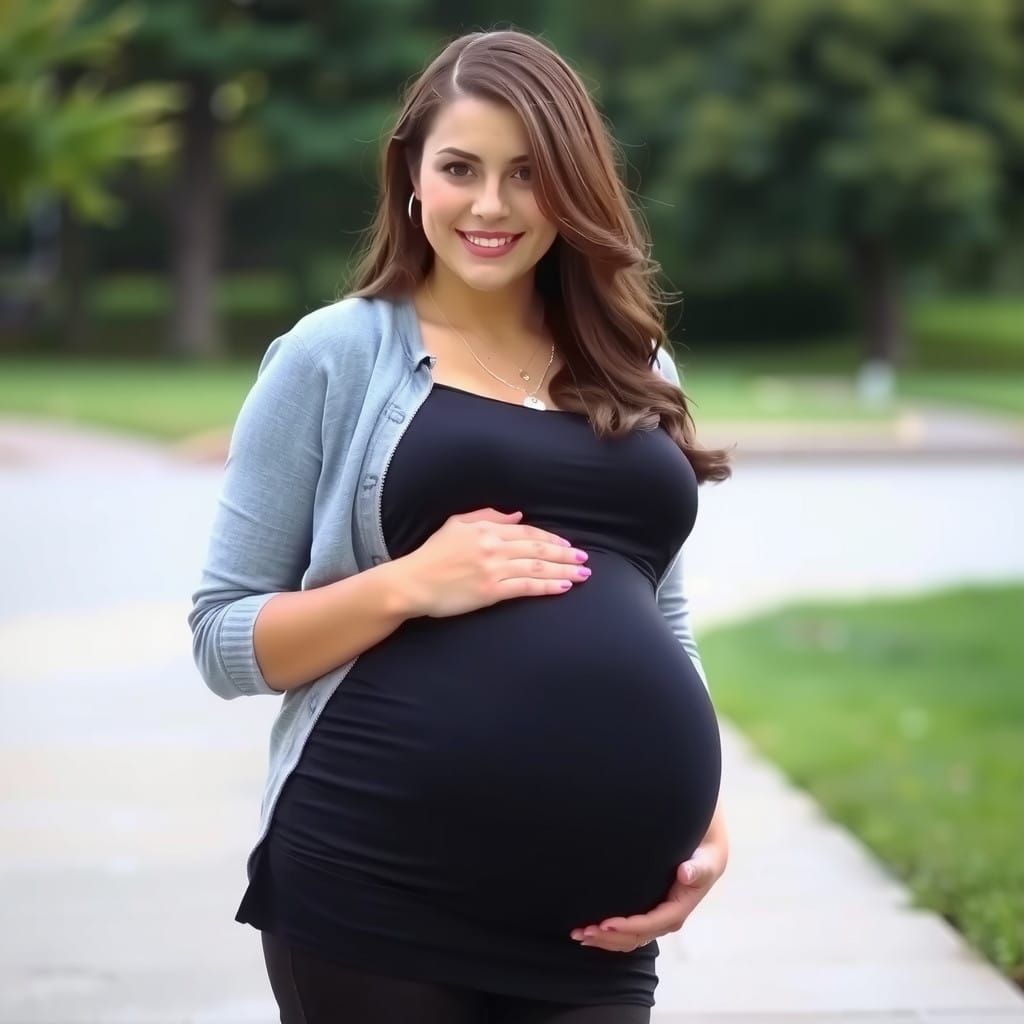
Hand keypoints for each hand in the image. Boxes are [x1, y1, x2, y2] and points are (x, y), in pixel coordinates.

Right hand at [397, 507, 590, 617]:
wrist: (412, 582)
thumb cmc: (431, 555)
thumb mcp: (456, 524)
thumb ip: (487, 517)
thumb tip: (517, 516)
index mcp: (486, 529)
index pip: (527, 532)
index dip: (550, 539)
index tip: (567, 546)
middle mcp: (493, 546)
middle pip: (538, 548)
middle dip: (565, 555)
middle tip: (584, 560)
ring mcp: (493, 569)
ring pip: (537, 567)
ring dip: (563, 571)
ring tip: (583, 574)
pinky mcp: (491, 591)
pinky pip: (526, 586)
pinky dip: (547, 586)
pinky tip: (563, 586)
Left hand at [568, 840, 727, 951]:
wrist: (706, 853)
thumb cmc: (704, 854)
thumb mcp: (707, 859)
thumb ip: (699, 868)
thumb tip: (685, 874)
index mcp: (678, 909)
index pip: (649, 924)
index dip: (627, 927)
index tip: (604, 922)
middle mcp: (666, 920)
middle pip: (634, 937)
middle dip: (608, 937)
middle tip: (582, 932)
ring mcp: (657, 920)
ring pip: (628, 939)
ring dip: (604, 940)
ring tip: (578, 934)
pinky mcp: (649, 914)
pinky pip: (627, 932)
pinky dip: (608, 934)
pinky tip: (589, 930)